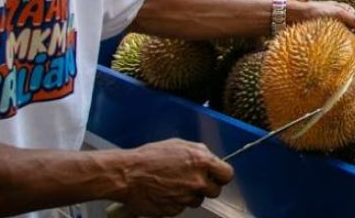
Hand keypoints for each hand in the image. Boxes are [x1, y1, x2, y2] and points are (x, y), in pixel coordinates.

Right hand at [112, 139, 232, 216]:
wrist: (128, 175)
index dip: (221, 176)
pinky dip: (175, 202)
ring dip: (189, 195)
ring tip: (173, 185)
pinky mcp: (174, 210)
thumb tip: (210, 159)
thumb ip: (199, 152)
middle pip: (215, 191)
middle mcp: (197, 181)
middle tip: (192, 181)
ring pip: (197, 200)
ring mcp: (186, 197)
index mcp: (202, 161)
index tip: (216, 176)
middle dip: (206, 187)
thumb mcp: (179, 145)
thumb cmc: (150, 157)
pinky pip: (181, 208)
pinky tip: (165, 192)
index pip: (227, 174)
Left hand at [287, 0, 354, 56]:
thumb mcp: (335, 13)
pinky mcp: (326, 40)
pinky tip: (351, 65)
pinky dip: (348, 56)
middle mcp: (342, 23)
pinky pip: (341, 49)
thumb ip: (354, 19)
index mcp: (346, 13)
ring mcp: (334, 32)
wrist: (290, 18)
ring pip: (352, 43)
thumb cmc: (312, 12)